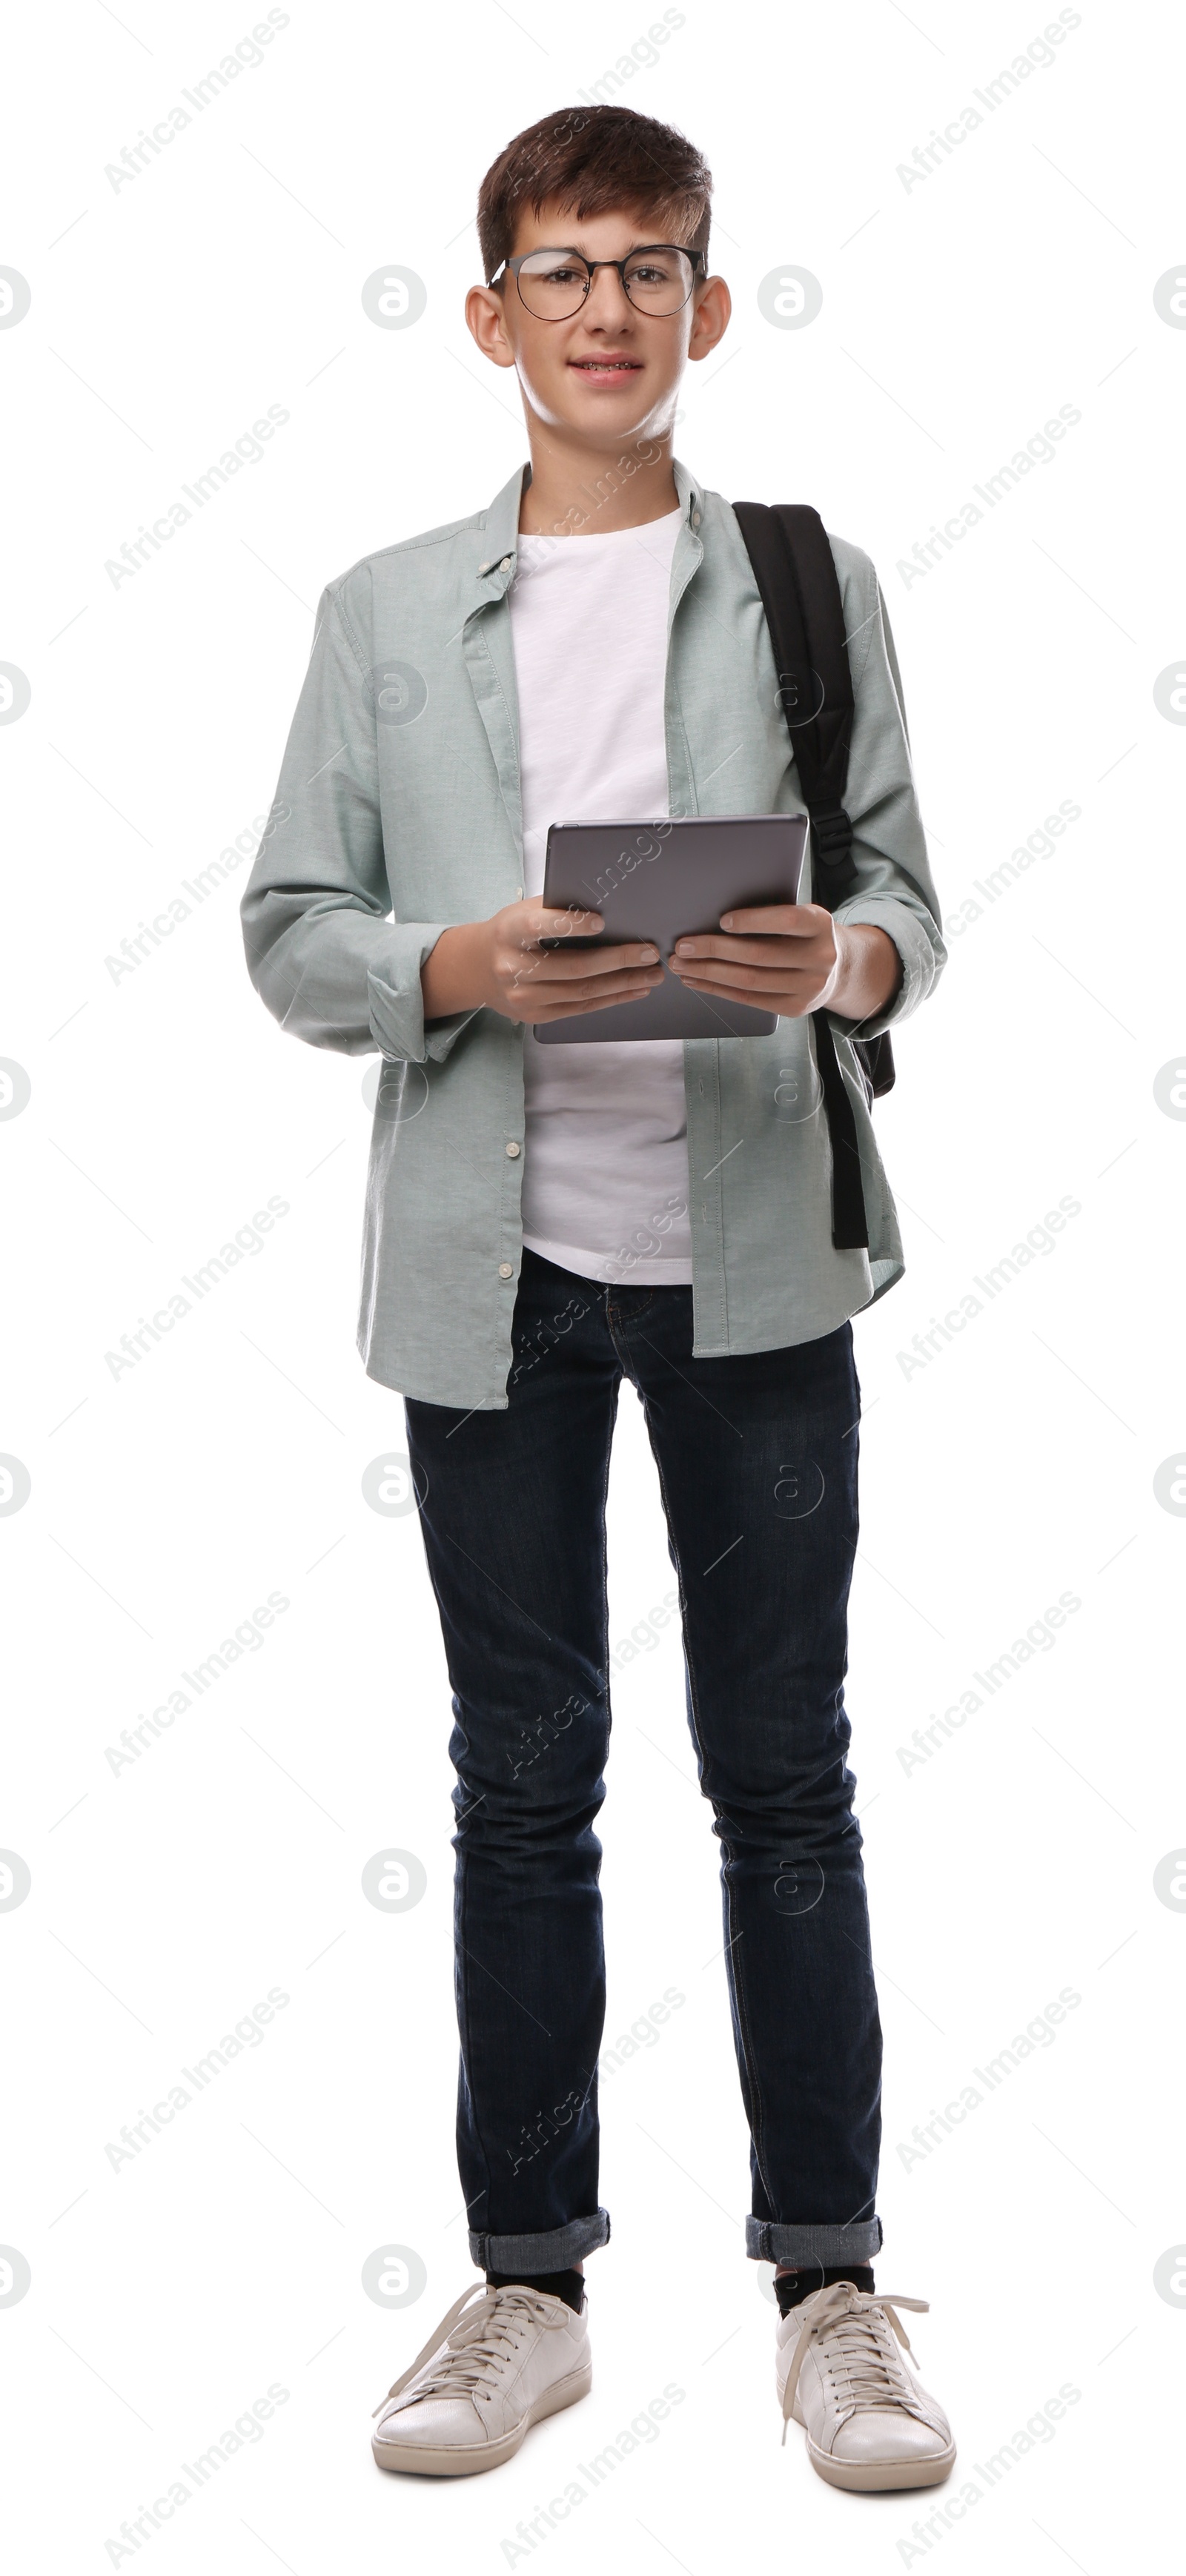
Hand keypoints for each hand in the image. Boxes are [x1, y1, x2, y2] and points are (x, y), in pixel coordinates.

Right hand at [422, 899, 664, 1025]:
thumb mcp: (523, 912)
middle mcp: (513, 967)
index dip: (570, 924)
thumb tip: (608, 909)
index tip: (601, 921)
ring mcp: (524, 996)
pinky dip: (611, 999)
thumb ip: (556, 909)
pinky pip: (580, 1008)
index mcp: (510, 932)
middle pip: (573, 967)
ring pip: (582, 992)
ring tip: (652, 973)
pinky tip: (634, 989)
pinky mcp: (534, 1015)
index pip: (539, 926)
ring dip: (623, 983)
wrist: (477, 968)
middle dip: (617, 960)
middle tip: (649, 952)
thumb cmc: (511, 933)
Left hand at [666, 904, 900, 1021]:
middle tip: (683, 946)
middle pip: (759, 955)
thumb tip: (715, 918)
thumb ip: (773, 915)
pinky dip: (718, 989)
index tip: (722, 920)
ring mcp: (809, 987)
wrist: (841, 969)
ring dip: (708, 973)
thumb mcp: (802, 917)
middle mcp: (820, 957)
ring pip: (749, 981)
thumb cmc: (808, 935)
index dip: (754, 920)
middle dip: (714, 950)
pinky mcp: (795, 1008)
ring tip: (681, 965)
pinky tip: (697, 980)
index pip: (786, 921)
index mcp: (820, 925)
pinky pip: (749, 999)